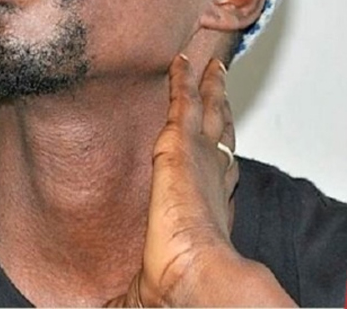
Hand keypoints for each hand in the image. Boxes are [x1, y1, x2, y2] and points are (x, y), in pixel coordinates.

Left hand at [105, 55, 295, 306]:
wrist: (195, 272)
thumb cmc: (180, 282)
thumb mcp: (146, 287)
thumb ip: (122, 294)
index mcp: (209, 207)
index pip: (217, 172)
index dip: (219, 156)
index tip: (217, 147)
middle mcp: (212, 176)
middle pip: (222, 132)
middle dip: (224, 109)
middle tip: (224, 87)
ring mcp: (201, 156)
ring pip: (209, 109)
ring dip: (210, 87)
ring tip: (212, 68)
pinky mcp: (182, 142)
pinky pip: (184, 98)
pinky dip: (183, 78)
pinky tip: (178, 60)